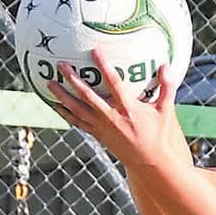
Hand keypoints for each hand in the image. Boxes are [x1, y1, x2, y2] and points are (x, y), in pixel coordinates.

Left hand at [51, 51, 192, 179]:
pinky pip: (78, 123)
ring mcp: (103, 128)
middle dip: (73, 80)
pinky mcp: (98, 135)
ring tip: (49, 82)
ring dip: (62, 96)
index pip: (114, 84)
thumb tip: (166, 65)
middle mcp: (112, 118)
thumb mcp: (166, 111)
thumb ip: (166, 87)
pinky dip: (66, 114)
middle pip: (87, 96)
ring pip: (78, 110)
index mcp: (128, 109)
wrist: (150, 164)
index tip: (95, 50)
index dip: (104, 66)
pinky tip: (55, 105)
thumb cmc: (159, 135)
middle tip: (61, 65)